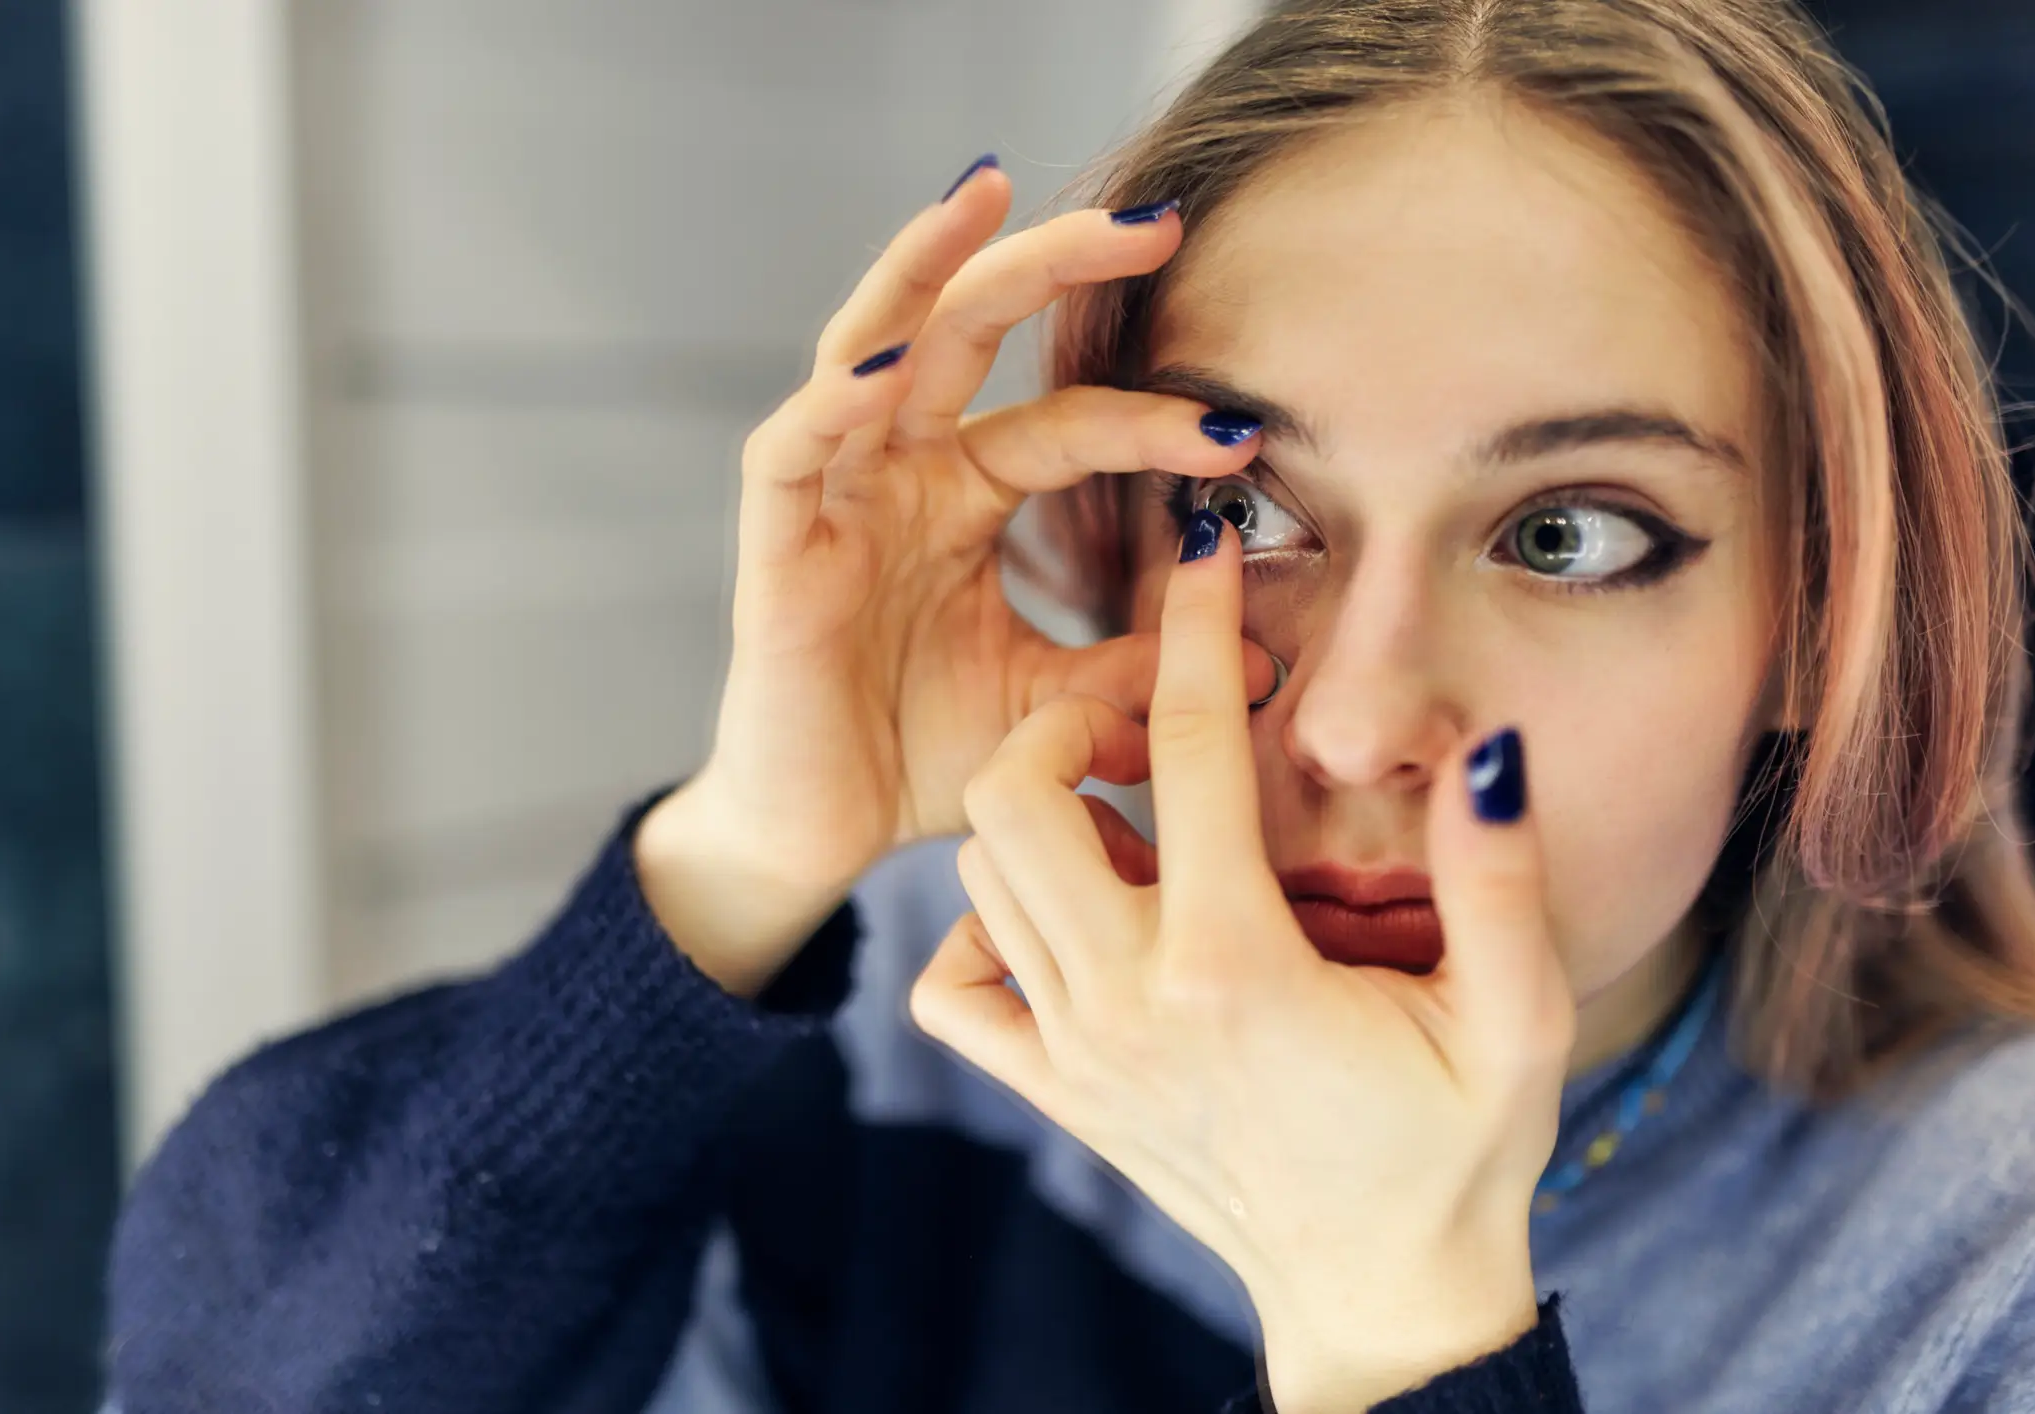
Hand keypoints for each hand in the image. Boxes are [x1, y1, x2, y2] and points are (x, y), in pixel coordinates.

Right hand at [640, 162, 1271, 993]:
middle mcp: (900, 471)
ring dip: (923, 269)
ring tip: (986, 193)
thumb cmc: (922, 757)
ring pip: (869, 349)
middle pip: (969, 331)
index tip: (1243, 432)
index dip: (1151, 419)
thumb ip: (1134, 669)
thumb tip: (1261, 656)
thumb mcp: (1051, 706)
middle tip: (1152, 220)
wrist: (823, 835)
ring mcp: (834, 496)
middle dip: (1052, 265)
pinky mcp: (773, 544)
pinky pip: (791, 449)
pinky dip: (831, 399)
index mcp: (964, 495)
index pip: (1068, 425)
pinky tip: (885, 359)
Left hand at [909, 511, 1578, 1411]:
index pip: (1187, 748)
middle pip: (1013, 796)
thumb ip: (1499, 879)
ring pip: (980, 874)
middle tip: (1149, 738)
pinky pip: (953, 988)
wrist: (1379, 1298)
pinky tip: (1066, 921)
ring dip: (1038, 818)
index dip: (1198, 629)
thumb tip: (1481, 750)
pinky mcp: (1054, 1093)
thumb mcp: (1520, 1019)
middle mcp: (1127, 1002)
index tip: (1207, 553)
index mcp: (1238, 965)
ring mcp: (1076, 1053)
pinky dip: (984, 933)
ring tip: (1131, 822)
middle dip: (1070, 723)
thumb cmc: (1458, 1155)